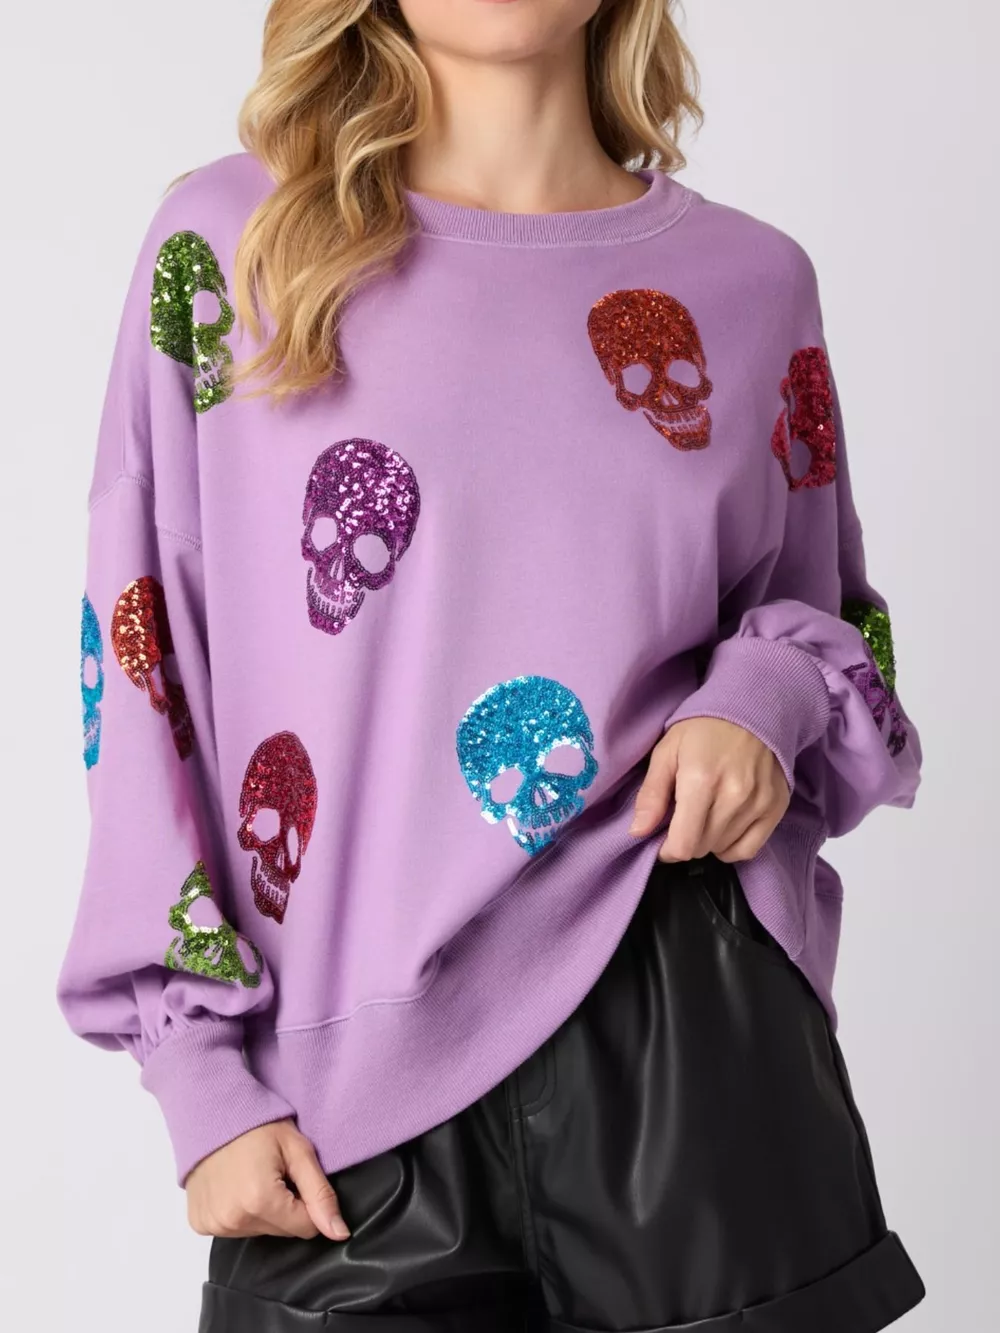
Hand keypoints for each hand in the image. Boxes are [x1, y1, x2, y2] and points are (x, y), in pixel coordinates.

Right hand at [185, 1118, 349, 1240]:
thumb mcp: (298, 1151)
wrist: (214, 1113)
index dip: (308, 1202)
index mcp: (260, 1201)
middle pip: (282, 1232)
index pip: (306, 1228)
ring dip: (262, 1210)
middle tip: (274, 1173)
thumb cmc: (258, 1126)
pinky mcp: (200, 1223)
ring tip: (253, 1177)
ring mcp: (214, 1223)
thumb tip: (340, 1234)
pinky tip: (235, 1186)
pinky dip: (239, 1212)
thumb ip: (321, 1195)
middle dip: (286, 1207)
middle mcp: (234, 1219)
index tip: (295, 1177)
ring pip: (259, 1231)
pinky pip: (234, 1230)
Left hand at [629, 718, 789, 862]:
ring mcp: (759, 803)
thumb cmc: (702, 729)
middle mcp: (734, 796)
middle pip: (701, 848)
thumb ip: (651, 794)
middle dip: (685, 841)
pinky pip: (750, 849)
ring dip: (707, 841)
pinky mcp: (776, 807)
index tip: (662, 840)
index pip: (683, 844)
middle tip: (682, 821)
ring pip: (723, 849)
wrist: (751, 708)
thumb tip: (638, 832)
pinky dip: (732, 846)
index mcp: (701, 781)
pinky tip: (723, 828)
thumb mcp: (667, 752)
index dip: (667, 850)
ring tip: (704, 816)